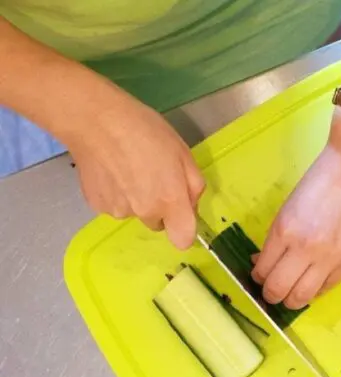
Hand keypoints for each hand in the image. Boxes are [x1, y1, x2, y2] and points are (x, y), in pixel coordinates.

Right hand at [68, 93, 203, 249]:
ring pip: (135, 213)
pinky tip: (111, 171)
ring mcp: (117, 211)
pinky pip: (114, 206)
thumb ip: (194, 186)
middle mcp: (144, 213)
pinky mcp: (96, 205)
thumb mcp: (183, 153)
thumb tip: (190, 206)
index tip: (180, 211)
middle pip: (158, 223)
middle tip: (152, 176)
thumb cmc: (145, 131)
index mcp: (170, 201)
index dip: (184, 227)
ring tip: (128, 169)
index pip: (182, 240)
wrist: (94, 120)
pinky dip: (115, 194)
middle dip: (160, 206)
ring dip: (136, 199)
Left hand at [252, 108, 340, 309]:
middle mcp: (306, 249)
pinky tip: (315, 278)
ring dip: (292, 299)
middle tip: (272, 290)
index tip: (261, 274)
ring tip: (292, 292)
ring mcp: (332, 258)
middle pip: (278, 291)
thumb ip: (278, 238)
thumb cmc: (322, 180)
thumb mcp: (289, 207)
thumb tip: (265, 261)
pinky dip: (316, 288)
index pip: (262, 272)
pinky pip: (328, 287)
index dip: (258, 277)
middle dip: (271, 295)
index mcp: (284, 231)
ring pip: (302, 298)